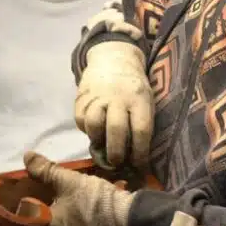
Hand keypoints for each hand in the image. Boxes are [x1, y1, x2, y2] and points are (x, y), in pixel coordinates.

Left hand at [23, 152, 132, 225]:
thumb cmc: (93, 202)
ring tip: (42, 205)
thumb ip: (45, 170)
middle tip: (25, 201)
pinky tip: (60, 213)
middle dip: (29, 219)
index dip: (13, 214)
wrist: (128, 220)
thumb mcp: (68, 181)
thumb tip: (26, 156)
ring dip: (44, 223)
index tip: (10, 201)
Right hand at [75, 41, 153, 168]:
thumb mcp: (145, 100)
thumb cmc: (134, 89)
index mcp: (139, 98)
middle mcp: (118, 96)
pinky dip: (86, 129)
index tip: (138, 165)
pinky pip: (80, 120)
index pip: (141, 130)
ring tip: (102, 144)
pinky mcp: (81, 97)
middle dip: (116, 152)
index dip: (140, 152)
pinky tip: (93, 129)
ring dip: (98, 140)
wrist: (113, 60)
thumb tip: (136, 159)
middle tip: (116, 162)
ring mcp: (98, 95)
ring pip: (94, 124)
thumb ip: (141, 124)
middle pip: (116, 129)